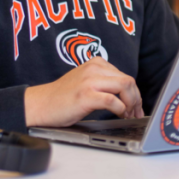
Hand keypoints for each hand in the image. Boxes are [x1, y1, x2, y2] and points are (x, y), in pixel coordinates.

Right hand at [24, 57, 144, 126]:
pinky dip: (121, 109)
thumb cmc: (63, 97)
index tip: (137, 106)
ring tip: (128, 115)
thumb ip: (103, 81)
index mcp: (96, 63)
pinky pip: (113, 100)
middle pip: (128, 81)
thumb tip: (126, 94)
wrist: (41, 104)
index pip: (125, 76)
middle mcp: (94, 68)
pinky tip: (119, 115)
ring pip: (125, 87)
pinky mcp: (86, 95)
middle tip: (136, 113)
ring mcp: (90, 81)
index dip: (135, 93)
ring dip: (131, 104)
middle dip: (136, 99)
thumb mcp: (85, 81)